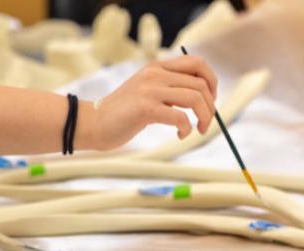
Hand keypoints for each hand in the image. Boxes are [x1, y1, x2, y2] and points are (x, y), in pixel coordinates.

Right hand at [94, 55, 217, 149]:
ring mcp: (149, 89)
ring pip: (195, 98)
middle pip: (200, 83)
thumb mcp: (145, 91)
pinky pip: (180, 117)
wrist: (93, 123)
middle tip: (205, 123)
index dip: (211, 81)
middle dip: (210, 106)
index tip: (209, 101)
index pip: (197, 63)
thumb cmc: (120, 114)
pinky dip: (187, 128)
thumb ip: (166, 88)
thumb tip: (200, 98)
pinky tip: (180, 135)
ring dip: (204, 117)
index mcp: (156, 67)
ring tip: (197, 130)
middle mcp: (154, 74)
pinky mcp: (145, 108)